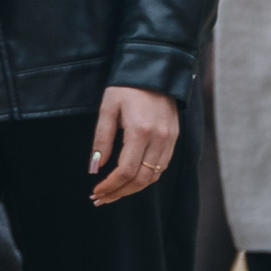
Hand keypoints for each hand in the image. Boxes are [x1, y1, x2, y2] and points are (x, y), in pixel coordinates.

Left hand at [88, 85, 178, 204]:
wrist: (155, 70)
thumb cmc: (126, 87)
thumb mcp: (108, 108)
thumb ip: (102, 138)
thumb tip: (95, 167)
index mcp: (140, 131)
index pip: (126, 170)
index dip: (110, 186)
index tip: (96, 192)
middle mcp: (159, 139)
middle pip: (141, 179)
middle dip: (120, 192)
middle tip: (101, 199)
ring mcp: (170, 140)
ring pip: (154, 176)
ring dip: (133, 189)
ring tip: (113, 193)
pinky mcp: (175, 139)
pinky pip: (162, 166)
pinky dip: (146, 177)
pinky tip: (130, 180)